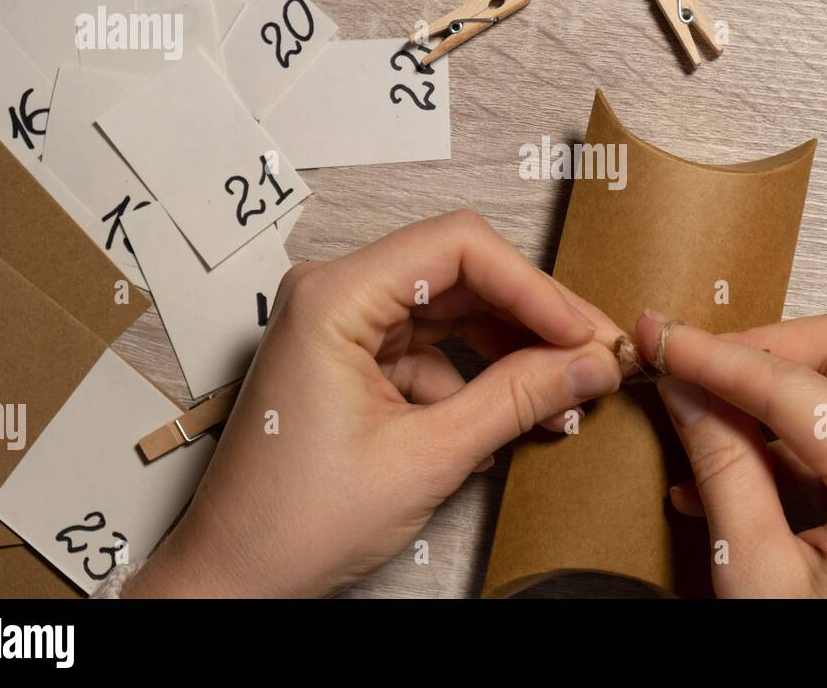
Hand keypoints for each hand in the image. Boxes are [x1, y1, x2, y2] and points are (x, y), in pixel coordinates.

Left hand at [126, 210, 625, 597]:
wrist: (234, 579)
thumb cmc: (294, 521)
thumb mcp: (427, 457)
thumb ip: (517, 399)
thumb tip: (588, 362)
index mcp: (335, 298)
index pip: (459, 248)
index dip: (532, 285)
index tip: (581, 331)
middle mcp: (334, 296)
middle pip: (460, 274)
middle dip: (530, 316)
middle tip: (591, 354)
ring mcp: (342, 328)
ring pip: (451, 313)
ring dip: (509, 350)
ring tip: (562, 390)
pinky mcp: (352, 362)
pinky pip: (431, 350)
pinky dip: (474, 381)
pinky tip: (507, 420)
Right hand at [639, 311, 826, 597]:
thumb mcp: (756, 577)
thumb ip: (721, 468)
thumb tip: (686, 388)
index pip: (796, 384)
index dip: (715, 355)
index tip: (660, 339)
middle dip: (759, 349)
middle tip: (690, 365)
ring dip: (767, 387)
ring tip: (698, 419)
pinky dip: (782, 429)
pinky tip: (725, 465)